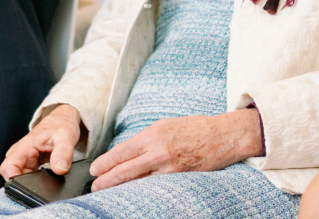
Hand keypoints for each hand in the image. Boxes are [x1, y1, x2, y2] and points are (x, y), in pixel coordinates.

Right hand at [0, 104, 81, 179]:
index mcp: (23, 147)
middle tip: (42, 187)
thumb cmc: (61, 126)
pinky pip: (30, 178)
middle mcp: (20, 155)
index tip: (26, 187)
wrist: (62, 121)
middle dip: (25, 185)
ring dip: (32, 184)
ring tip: (47, 183)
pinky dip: (37, 181)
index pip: (7, 167)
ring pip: (21, 179)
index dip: (13, 179)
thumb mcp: (66, 136)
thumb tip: (60, 170)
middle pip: (13, 177)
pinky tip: (47, 181)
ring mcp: (25, 162)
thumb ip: (63, 152)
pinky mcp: (32, 166)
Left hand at [89, 109, 261, 190]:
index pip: (121, 152)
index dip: (104, 163)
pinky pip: (155, 187)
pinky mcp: (179, 178)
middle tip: (95, 186)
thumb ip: (146, 139)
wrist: (224, 135)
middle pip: (124, 171)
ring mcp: (169, 167)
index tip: (95, 169)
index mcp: (154, 134)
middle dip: (106, 181)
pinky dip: (141, 190)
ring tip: (107, 192)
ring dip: (120, 188)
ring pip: (137, 182)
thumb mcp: (167, 125)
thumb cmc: (195, 127)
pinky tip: (133, 194)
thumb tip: (126, 151)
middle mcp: (159, 151)